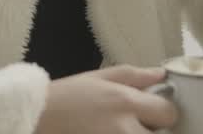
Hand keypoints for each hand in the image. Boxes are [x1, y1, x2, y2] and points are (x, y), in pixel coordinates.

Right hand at [33, 65, 177, 133]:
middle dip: (155, 133)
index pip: (169, 114)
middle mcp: (123, 129)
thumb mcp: (99, 77)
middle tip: (140, 126)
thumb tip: (161, 74)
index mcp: (125, 102)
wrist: (34, 119)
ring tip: (122, 130)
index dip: (164, 114)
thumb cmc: (65, 98)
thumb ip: (135, 76)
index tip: (154, 115)